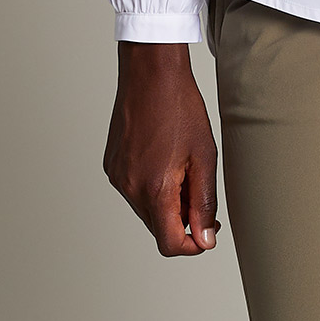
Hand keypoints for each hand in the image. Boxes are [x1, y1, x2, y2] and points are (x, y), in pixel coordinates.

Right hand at [104, 42, 218, 255]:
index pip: (170, 244)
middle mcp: (129, 188)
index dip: (192, 246)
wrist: (150, 74)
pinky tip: (163, 159)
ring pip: (146, 211)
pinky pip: (134, 191)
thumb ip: (204, 203)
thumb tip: (205, 239)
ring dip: (167, 203)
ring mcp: (117, 177)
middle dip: (182, 221)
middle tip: (200, 193)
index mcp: (154, 189)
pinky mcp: (111, 166)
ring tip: (181, 169)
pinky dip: (151, 187)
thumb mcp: (204, 157)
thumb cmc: (179, 108)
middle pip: (158, 229)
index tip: (207, 232)